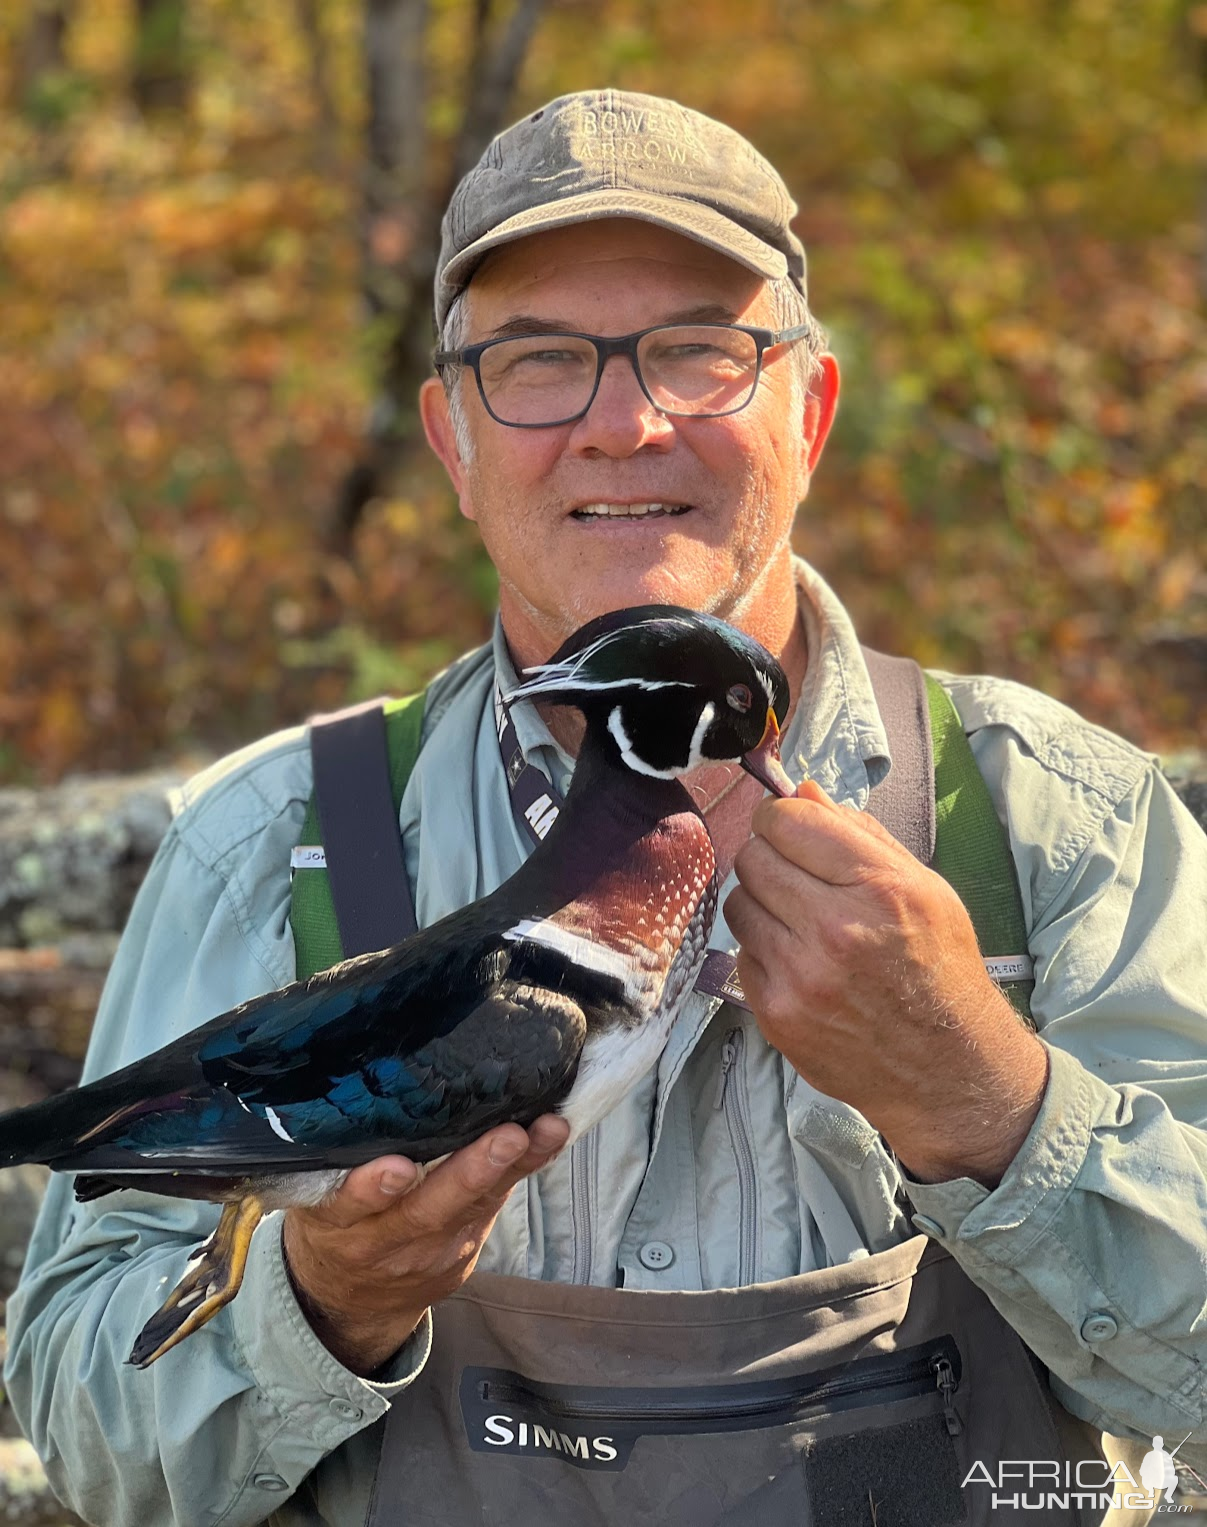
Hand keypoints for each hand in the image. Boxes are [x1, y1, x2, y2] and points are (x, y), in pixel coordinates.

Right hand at [282, 1115, 569, 1373]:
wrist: (350, 1303)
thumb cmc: (332, 1223)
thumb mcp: (314, 1201)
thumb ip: (333, 1164)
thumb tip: (361, 1088)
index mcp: (335, 1225)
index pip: (349, 1206)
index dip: (372, 1190)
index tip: (397, 1169)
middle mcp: (385, 1242)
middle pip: (428, 1211)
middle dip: (470, 1173)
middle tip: (506, 1138)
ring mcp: (430, 1252)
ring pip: (472, 1208)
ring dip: (513, 1168)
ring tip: (545, 1130)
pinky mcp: (464, 1250)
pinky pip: (492, 1207)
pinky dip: (524, 1171)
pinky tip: (549, 1136)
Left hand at [725, 780, 1047, 1186]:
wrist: (945, 1067)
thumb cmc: (940, 968)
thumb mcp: (924, 888)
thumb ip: (862, 835)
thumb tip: (802, 793)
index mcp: (880, 889)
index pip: (788, 822)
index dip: (781, 817)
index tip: (788, 827)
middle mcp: (837, 930)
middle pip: (753, 857)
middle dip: (770, 856)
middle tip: (795, 875)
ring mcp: (801, 976)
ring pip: (739, 903)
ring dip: (762, 903)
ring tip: (798, 920)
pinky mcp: (776, 1013)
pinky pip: (741, 953)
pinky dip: (763, 950)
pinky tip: (799, 962)